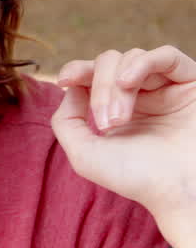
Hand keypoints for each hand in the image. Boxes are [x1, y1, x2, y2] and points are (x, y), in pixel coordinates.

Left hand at [52, 45, 195, 247]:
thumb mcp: (85, 155)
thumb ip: (66, 121)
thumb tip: (71, 87)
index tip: (64, 80)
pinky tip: (128, 82)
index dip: (77, 69)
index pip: (94, 73)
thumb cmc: (135, 178)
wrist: (177, 192)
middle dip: (100, 88)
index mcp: (119, 108)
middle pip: (109, 63)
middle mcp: (143, 94)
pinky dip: (141, 62)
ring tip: (119, 119)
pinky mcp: (190, 82)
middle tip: (107, 122)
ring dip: (116, 85)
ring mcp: (167, 86)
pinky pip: (166, 54)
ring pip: (131, 58)